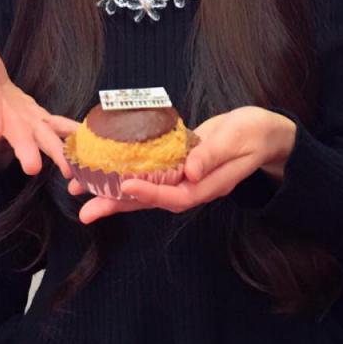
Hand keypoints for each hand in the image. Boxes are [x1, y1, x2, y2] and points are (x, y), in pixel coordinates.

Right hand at [0, 14, 76, 176]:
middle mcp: (6, 115)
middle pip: (15, 134)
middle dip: (24, 149)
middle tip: (32, 167)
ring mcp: (25, 121)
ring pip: (41, 139)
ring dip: (55, 154)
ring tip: (69, 171)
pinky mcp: (40, 119)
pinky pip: (58, 128)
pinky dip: (72, 136)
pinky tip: (89, 147)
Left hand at [74, 106, 295, 222]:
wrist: (263, 132)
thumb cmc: (254, 134)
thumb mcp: (237, 140)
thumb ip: (213, 155)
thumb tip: (190, 171)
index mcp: (208, 185)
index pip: (176, 196)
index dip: (150, 193)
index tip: (124, 184)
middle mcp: (191, 186)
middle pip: (150, 200)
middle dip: (117, 204)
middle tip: (84, 211)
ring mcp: (183, 176)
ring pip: (144, 187)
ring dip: (112, 190)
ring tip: (80, 192)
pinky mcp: (177, 162)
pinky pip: (148, 170)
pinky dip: (125, 169)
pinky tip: (103, 167)